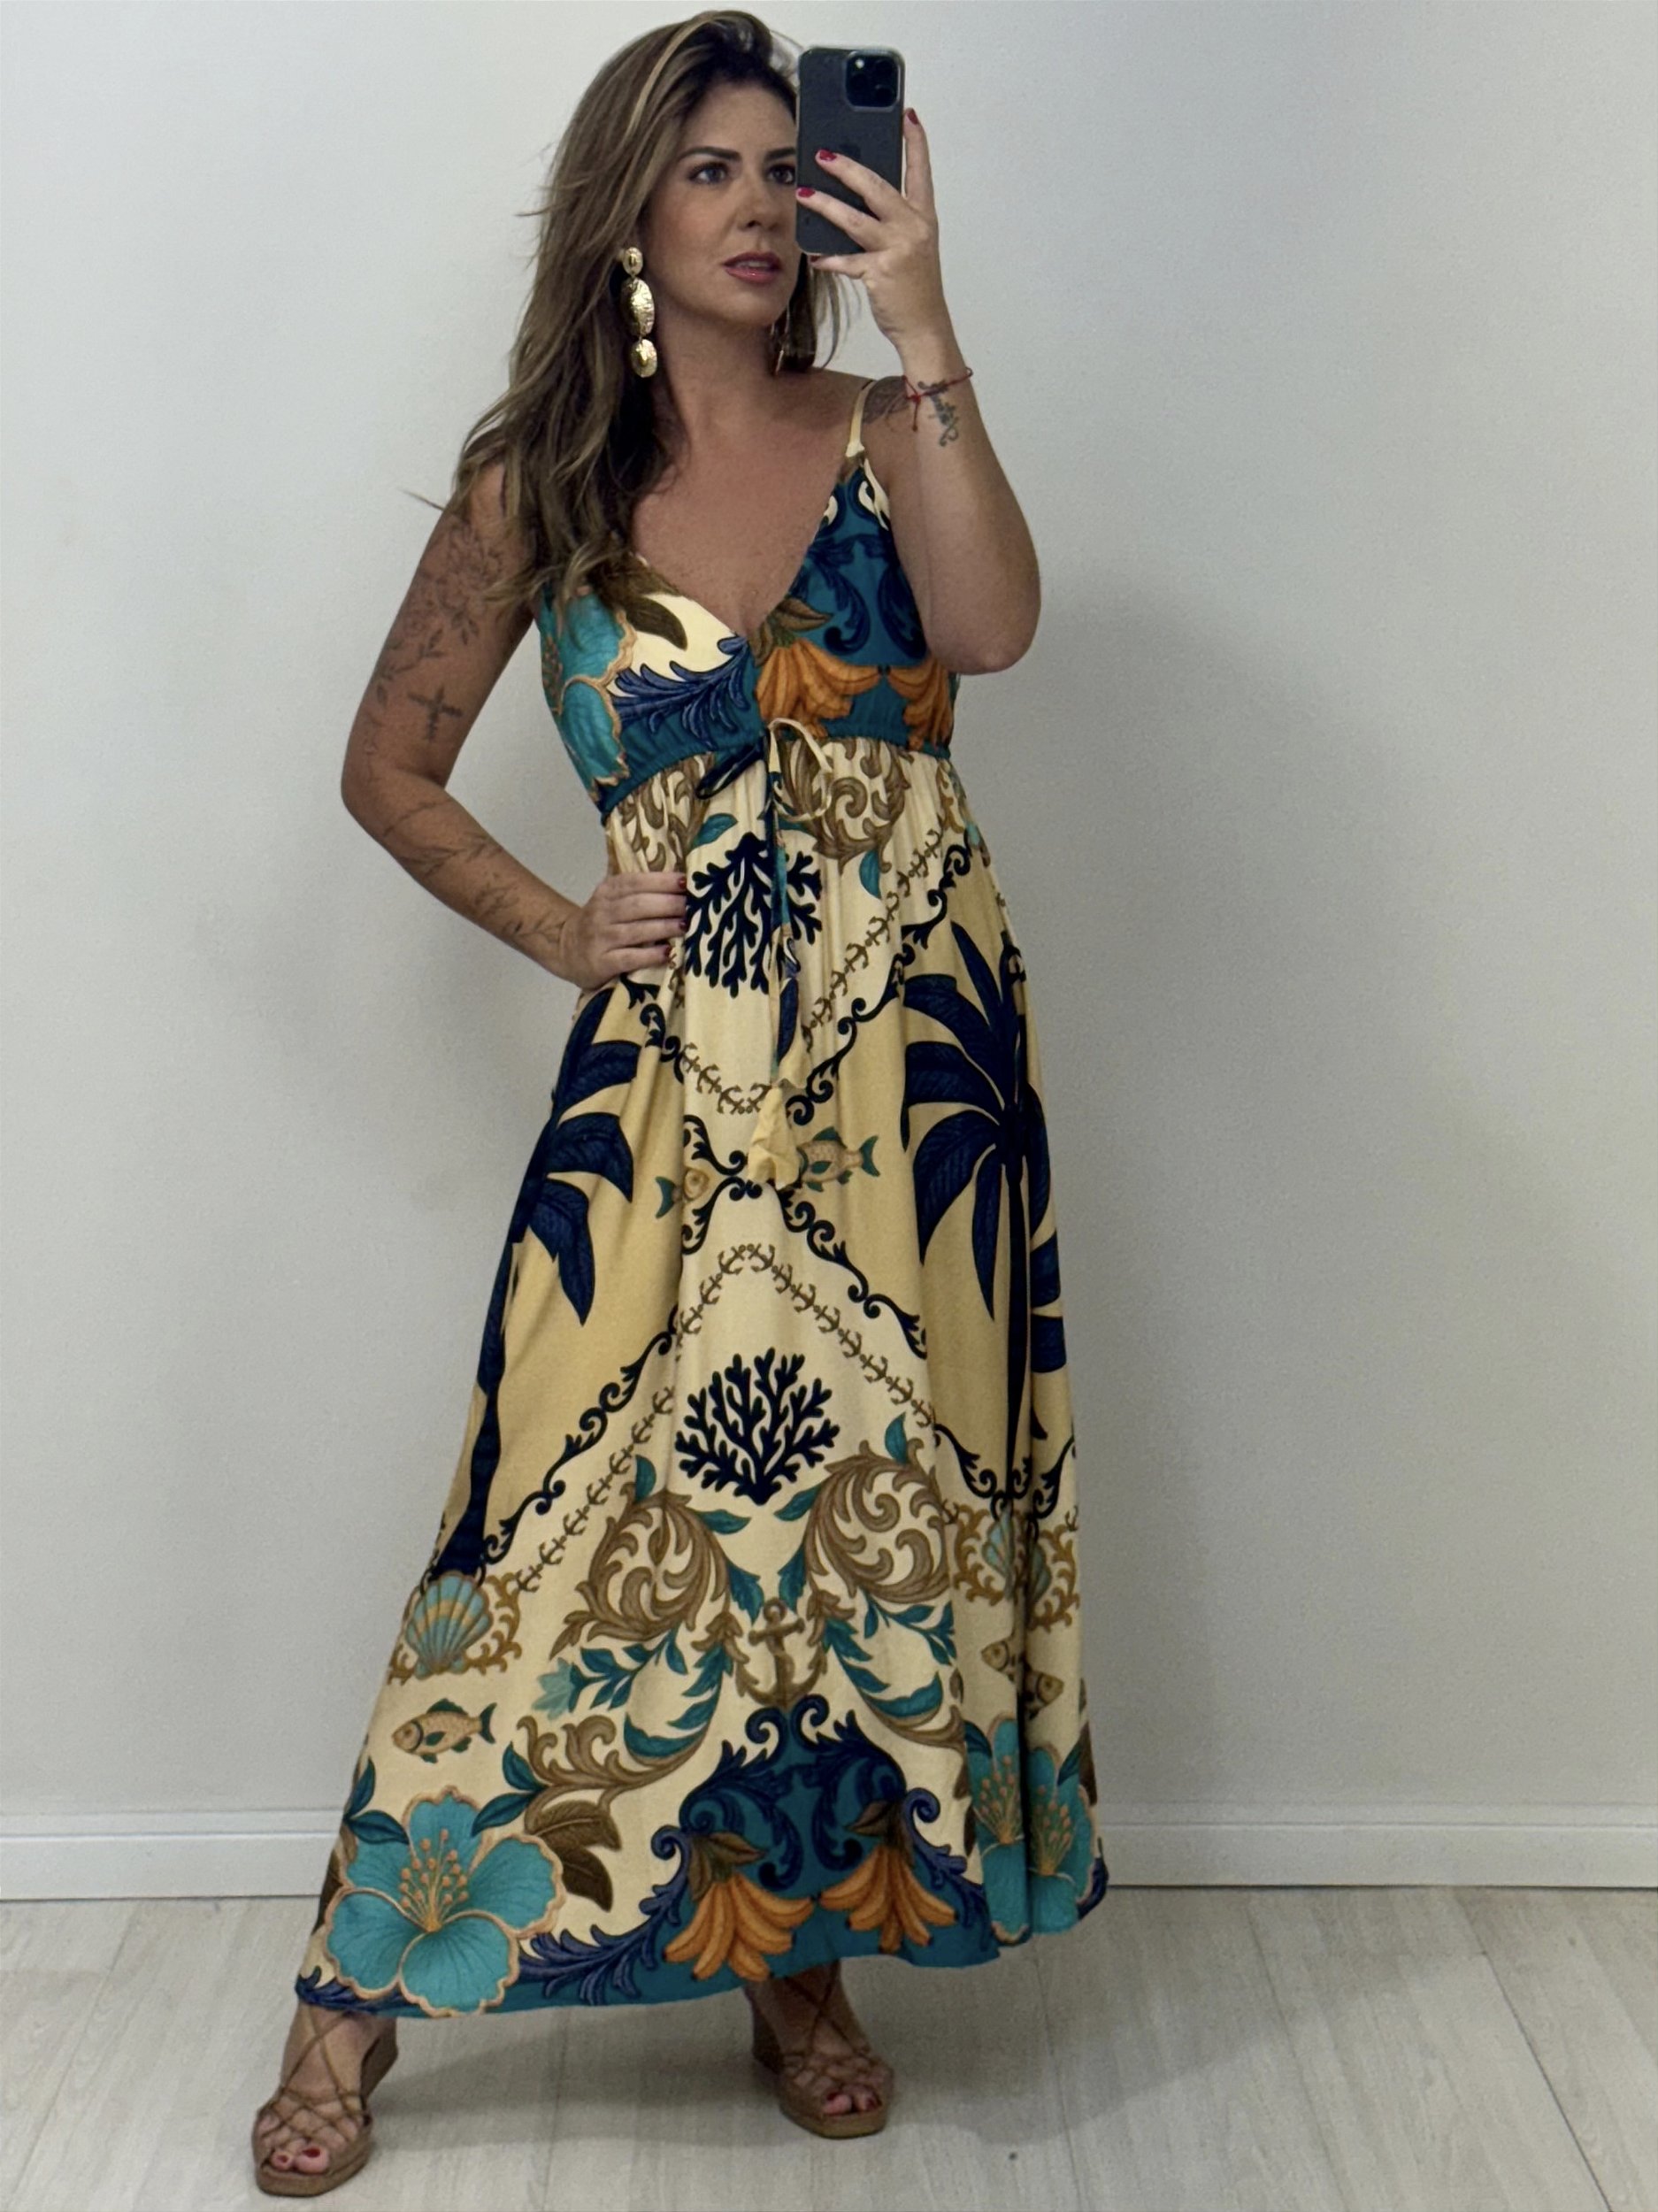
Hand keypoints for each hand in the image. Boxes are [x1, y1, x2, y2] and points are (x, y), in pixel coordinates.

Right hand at [557, 867, 685, 990]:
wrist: (566, 949)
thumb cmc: (602, 922)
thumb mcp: (613, 900)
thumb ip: (640, 892)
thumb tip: (682, 885)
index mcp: (607, 891)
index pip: (635, 882)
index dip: (662, 881)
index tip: (687, 882)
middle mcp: (602, 912)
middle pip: (638, 905)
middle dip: (669, 904)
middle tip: (693, 906)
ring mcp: (600, 938)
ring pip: (635, 930)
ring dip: (664, 927)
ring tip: (686, 926)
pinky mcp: (600, 962)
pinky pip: (629, 958)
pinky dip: (649, 955)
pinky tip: (667, 953)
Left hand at [799, 110, 949, 351]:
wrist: (925, 328)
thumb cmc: (915, 287)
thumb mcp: (911, 248)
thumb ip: (890, 224)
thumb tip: (853, 203)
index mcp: (924, 218)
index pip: (921, 172)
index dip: (915, 143)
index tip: (907, 116)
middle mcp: (913, 228)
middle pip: (877, 187)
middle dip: (847, 168)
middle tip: (823, 154)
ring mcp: (897, 250)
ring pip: (854, 219)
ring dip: (825, 205)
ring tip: (804, 194)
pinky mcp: (880, 273)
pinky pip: (846, 260)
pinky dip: (828, 258)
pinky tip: (814, 255)